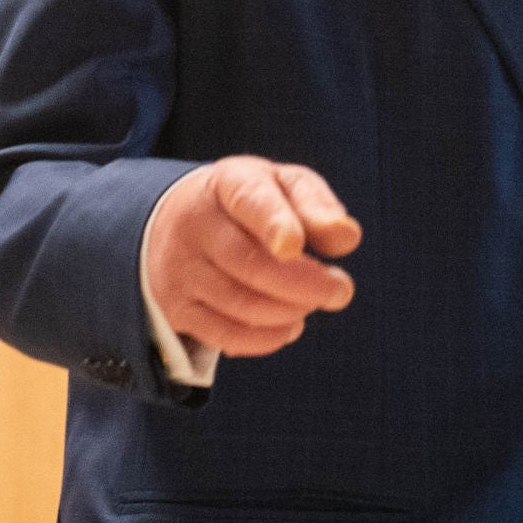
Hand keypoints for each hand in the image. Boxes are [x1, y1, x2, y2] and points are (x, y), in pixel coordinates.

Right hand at [141, 157, 361, 357]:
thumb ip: (317, 206)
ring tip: (312, 302)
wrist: (178, 222)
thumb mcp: (283, 187)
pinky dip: (267, 338)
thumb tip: (346, 237)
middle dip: (304, 284)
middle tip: (340, 290)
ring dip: (290, 311)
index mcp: (228, 183)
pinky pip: (226, 335)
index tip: (294, 245)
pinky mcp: (176, 308)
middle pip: (249, 263)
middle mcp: (194, 224)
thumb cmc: (249, 205)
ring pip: (240, 304)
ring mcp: (180, 269)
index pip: (249, 200)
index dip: (273, 223)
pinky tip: (289, 325)